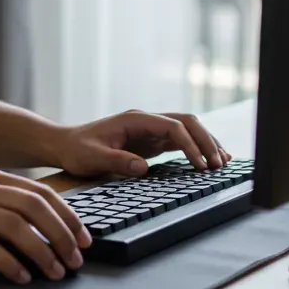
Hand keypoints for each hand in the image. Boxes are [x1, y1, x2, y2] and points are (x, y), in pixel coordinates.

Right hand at [0, 168, 90, 283]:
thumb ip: (1, 204)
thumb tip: (44, 228)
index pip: (40, 192)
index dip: (67, 216)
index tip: (84, 238)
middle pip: (34, 208)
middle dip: (62, 235)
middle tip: (76, 259)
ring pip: (16, 227)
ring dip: (42, 252)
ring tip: (55, 272)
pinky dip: (10, 264)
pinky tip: (22, 277)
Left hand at [55, 109, 230, 179]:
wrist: (65, 145)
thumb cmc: (77, 150)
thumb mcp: (93, 158)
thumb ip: (116, 161)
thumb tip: (143, 168)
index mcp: (134, 119)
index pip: (172, 126)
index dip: (189, 144)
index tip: (200, 166)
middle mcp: (146, 121)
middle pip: (186, 122)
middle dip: (205, 141)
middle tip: (218, 165)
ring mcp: (150, 129)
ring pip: (187, 129)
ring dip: (205, 143)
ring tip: (223, 163)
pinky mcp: (151, 141)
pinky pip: (180, 141)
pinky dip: (196, 149)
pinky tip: (208, 162)